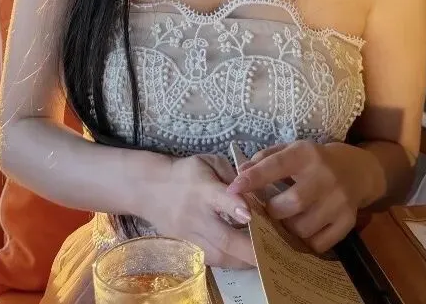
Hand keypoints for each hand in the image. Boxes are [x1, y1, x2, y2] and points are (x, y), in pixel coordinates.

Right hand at [144, 154, 256, 268]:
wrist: (150, 189)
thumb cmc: (186, 173)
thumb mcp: (209, 163)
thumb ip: (232, 175)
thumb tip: (257, 192)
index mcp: (203, 189)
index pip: (220, 199)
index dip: (235, 207)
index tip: (251, 215)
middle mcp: (196, 215)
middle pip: (224, 237)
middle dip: (251, 248)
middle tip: (275, 252)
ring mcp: (190, 236)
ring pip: (220, 256)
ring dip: (244, 260)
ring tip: (266, 258)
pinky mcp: (187, 249)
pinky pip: (213, 262)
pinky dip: (231, 262)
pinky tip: (245, 259)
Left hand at [228, 142, 369, 253]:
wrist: (357, 171)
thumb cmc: (314, 160)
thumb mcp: (291, 150)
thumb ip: (264, 159)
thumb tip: (240, 173)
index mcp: (306, 154)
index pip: (276, 166)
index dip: (253, 178)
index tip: (233, 188)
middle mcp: (325, 177)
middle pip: (292, 203)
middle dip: (273, 210)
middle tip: (268, 210)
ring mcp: (339, 202)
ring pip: (304, 227)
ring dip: (287, 229)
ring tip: (285, 220)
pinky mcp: (348, 222)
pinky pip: (319, 243)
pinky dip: (305, 242)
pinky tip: (302, 230)